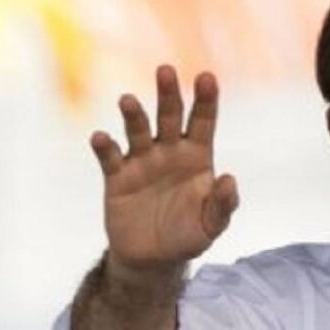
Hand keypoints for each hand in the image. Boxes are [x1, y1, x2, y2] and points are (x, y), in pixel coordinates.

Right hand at [89, 65, 238, 270]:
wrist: (153, 259)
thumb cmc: (188, 235)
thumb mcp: (211, 225)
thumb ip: (222, 204)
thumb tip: (229, 179)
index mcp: (197, 157)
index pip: (203, 122)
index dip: (206, 100)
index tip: (207, 77)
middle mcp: (169, 152)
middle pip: (169, 116)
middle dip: (168, 94)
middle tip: (165, 70)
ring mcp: (141, 161)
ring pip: (137, 130)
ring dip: (133, 115)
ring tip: (127, 100)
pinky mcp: (116, 178)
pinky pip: (109, 158)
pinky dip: (104, 146)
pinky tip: (101, 138)